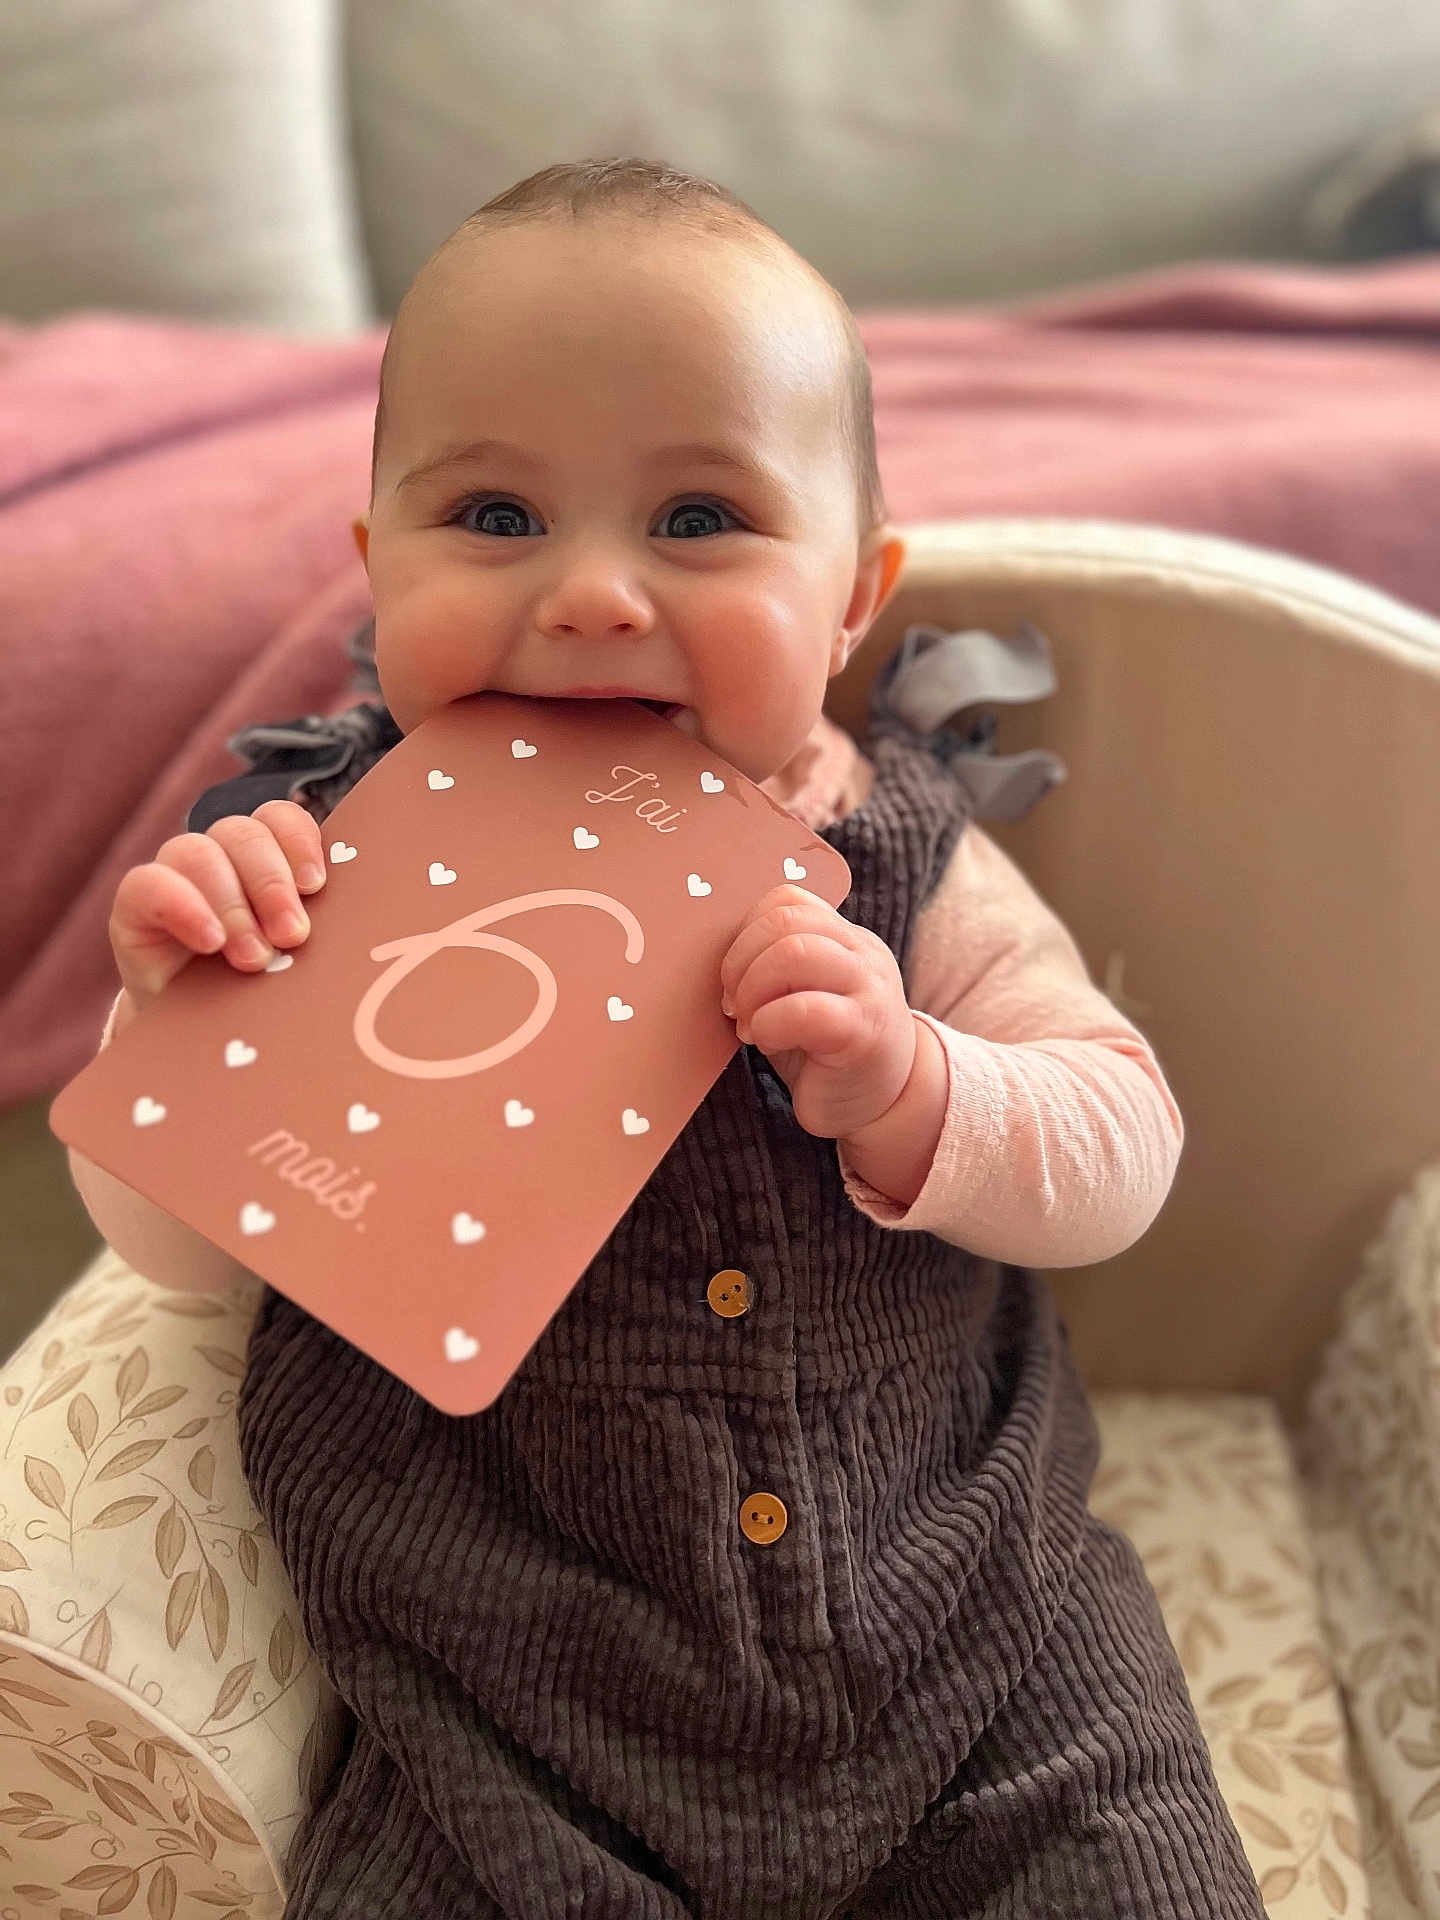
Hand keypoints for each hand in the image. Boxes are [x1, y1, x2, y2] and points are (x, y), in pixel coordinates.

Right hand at [108, 801, 326, 1020]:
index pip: (279, 819)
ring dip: (233, 905)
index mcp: (265, 860)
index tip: (316, 885)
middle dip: (272, 884)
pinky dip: (182, 906)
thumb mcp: (297, 962)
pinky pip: (146, 883)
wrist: (200, 1037)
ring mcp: (175, 877)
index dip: (299, 841)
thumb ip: (316, 934)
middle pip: (244, 834)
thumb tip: (358, 934)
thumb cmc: (262, 993)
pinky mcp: (136, 906)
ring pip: (198, 852)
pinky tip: (209, 942)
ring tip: (255, 959)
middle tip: (293, 936)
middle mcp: (220, 858)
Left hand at [719, 884, 916, 1141]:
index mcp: (846, 939)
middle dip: (741, 961)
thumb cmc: (829, 1053)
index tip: (734, 977)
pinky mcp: (864, 1031)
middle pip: (786, 921)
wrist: (887, 1106)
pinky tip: (769, 1042)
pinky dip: (770, 1024)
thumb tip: (714, 957)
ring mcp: (868, 989)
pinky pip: (805, 1009)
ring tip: (750, 1026)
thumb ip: (775, 968)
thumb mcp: (802, 997)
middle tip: (734, 1005)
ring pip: (795, 953)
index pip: (788, 900)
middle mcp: (863, 954)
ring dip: (753, 990)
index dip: (746, 933)